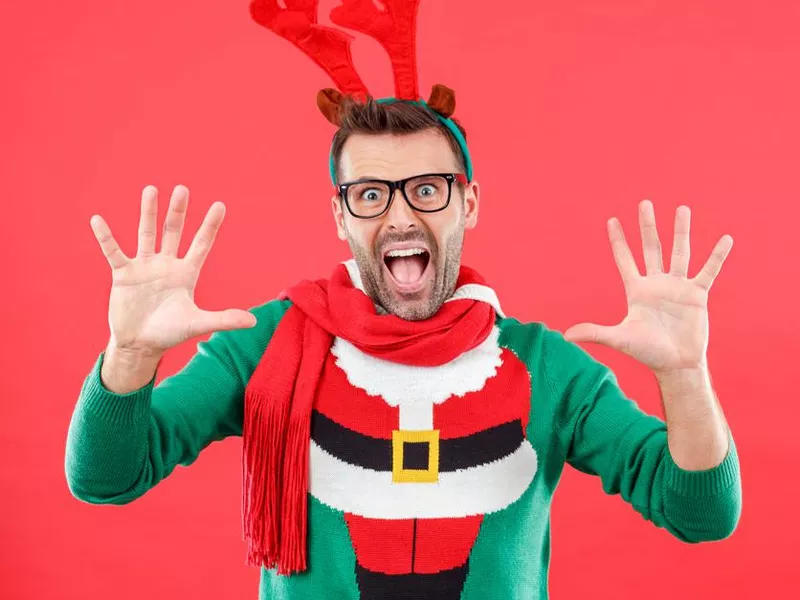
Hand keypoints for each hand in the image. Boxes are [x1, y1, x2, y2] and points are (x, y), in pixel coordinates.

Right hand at [90, 185, 256, 357]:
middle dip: (178, 211)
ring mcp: (144, 267)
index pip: (201, 244)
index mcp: (187, 273)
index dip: (210, 226)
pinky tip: (98, 220)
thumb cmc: (170, 333)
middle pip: (174, 232)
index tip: (220, 205)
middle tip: (182, 189)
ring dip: (148, 213)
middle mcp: (167, 264)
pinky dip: (106, 237)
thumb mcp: (198, 323)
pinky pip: (113, 252)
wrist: (140, 345)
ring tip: (151, 190)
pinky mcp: (123, 274)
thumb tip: (253, 322)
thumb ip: (224, 319)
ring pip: (147, 234)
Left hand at [563, 200, 732, 375]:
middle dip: (647, 226)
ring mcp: (678, 287)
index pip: (624, 259)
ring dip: (681, 231)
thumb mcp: (619, 339)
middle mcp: (656, 284)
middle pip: (651, 248)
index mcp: (636, 290)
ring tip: (682, 209)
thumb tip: (565, 335)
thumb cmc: (647, 352)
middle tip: (644, 203)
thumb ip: (595, 332)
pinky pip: (708, 271)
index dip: (618, 241)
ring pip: (679, 252)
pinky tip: (726, 240)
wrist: (675, 365)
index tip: (612, 220)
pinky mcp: (697, 295)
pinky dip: (717, 256)